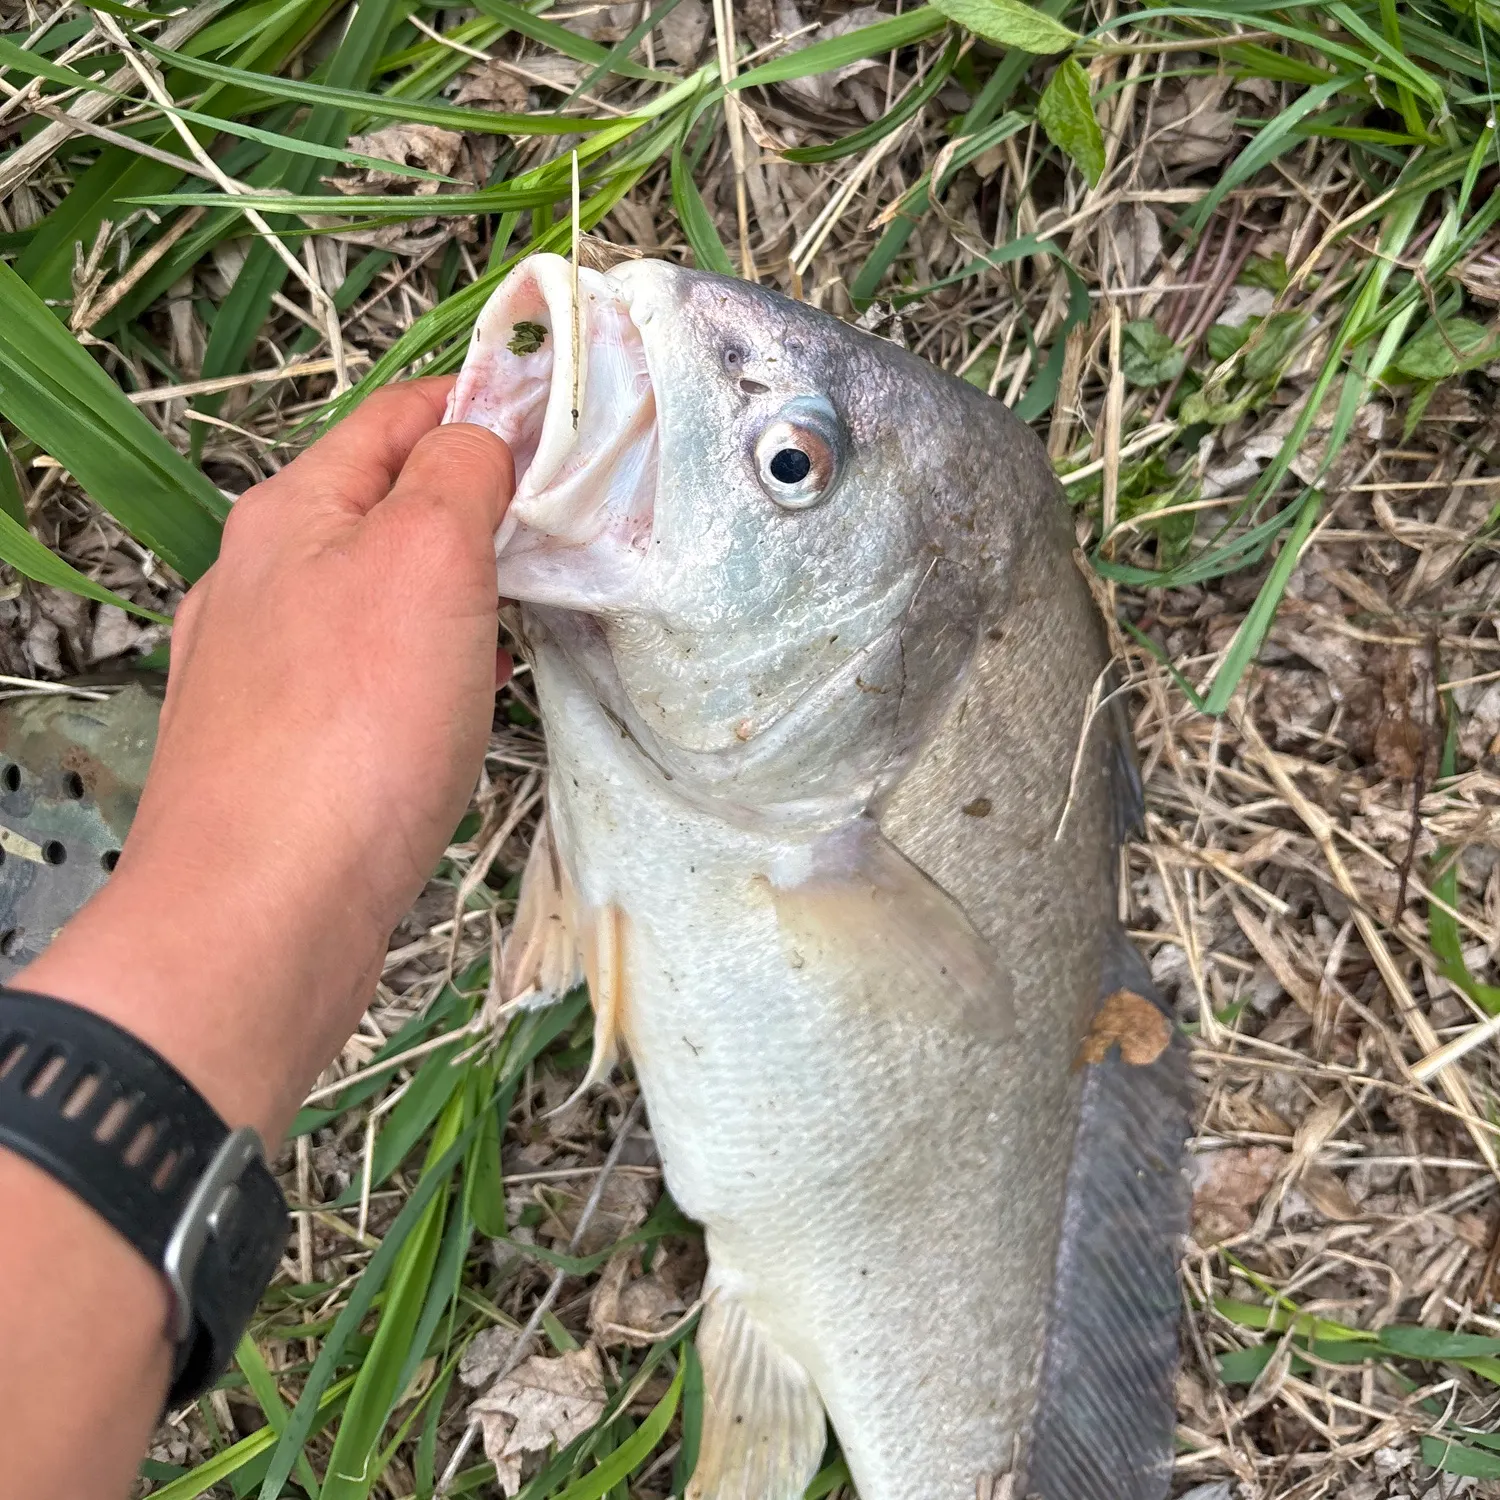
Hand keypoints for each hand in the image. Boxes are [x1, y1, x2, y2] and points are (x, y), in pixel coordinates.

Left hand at [19, 377, 513, 1141]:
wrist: (266, 914)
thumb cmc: (351, 728)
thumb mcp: (424, 558)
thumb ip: (457, 472)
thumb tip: (480, 430)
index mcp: (290, 513)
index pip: (394, 417)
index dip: (479, 403)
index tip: (561, 416)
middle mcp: (261, 580)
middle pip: (384, 509)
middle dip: (474, 505)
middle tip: (565, 525)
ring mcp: (264, 670)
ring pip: (377, 597)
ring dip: (454, 590)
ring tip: (529, 608)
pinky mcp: (284, 749)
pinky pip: (368, 676)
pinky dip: (427, 665)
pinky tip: (463, 700)